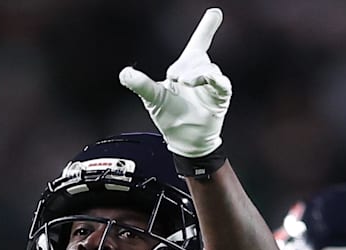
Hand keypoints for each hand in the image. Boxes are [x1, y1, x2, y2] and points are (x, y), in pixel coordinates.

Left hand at [118, 8, 230, 157]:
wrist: (185, 139)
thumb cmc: (170, 115)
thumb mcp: (152, 98)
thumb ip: (141, 84)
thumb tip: (124, 73)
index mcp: (185, 69)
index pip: (198, 44)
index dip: (206, 29)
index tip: (214, 13)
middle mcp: (200, 73)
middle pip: (196, 57)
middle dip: (185, 64)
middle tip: (175, 77)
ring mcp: (211, 85)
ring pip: (207, 70)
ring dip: (196, 73)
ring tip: (185, 82)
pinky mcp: (219, 98)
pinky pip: (220, 84)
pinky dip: (214, 80)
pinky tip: (208, 80)